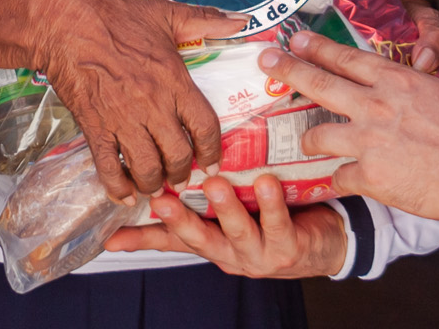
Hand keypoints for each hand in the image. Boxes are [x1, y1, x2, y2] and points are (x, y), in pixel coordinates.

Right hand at [30, 0, 245, 202]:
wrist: (64, 23)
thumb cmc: (115, 15)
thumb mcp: (166, 13)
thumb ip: (206, 20)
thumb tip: (241, 20)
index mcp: (173, 81)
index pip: (204, 126)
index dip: (212, 150)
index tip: (212, 162)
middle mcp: (151, 106)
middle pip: (177, 155)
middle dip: (183, 172)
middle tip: (182, 176)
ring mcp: (121, 120)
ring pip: (146, 169)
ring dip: (154, 183)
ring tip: (156, 185)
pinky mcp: (94, 128)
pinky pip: (108, 168)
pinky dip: (118, 188)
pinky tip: (125, 195)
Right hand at [104, 175, 348, 278]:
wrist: (324, 246)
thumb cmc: (271, 221)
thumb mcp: (228, 217)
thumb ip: (197, 207)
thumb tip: (163, 184)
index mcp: (213, 245)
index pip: (172, 240)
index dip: (143, 237)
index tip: (114, 234)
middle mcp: (231, 254)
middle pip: (200, 239)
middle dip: (181, 220)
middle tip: (162, 199)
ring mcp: (259, 255)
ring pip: (238, 231)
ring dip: (226, 208)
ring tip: (216, 184)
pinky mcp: (288, 249)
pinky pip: (278, 224)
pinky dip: (271, 204)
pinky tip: (265, 182)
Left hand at [266, 30, 438, 220]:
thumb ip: (422, 86)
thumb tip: (423, 76)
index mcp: (395, 81)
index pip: (345, 58)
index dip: (316, 48)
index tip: (295, 40)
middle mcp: (374, 105)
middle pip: (319, 83)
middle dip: (288, 70)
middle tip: (267, 61)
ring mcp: (367, 141)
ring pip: (317, 136)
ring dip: (308, 141)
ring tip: (304, 145)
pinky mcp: (369, 175)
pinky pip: (338, 177)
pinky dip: (339, 180)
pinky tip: (343, 183)